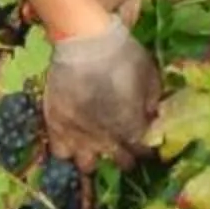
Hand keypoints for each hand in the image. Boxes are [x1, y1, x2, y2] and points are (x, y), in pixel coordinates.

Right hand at [41, 22, 162, 167]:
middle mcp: (106, 140)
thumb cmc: (123, 56)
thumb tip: (153, 116)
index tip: (145, 143)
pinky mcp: (56, 127)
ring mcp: (79, 137)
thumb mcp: (150, 75)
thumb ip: (153, 101)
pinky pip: (60, 151)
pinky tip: (72, 138)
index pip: (142, 150)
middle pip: (119, 162)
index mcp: (131, 129)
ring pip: (87, 165)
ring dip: (94, 158)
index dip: (145, 148)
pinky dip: (67, 149)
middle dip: (124, 156)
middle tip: (123, 145)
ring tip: (95, 145)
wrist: (85, 44)